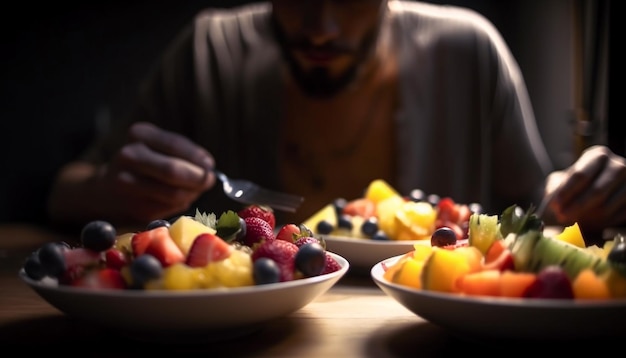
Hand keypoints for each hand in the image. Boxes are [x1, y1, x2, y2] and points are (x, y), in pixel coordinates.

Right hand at [95, 122, 215, 222]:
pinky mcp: (134, 208)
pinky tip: (176, 199)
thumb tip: (208, 169)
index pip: (175, 145)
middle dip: (198, 178)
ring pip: (174, 193)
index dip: (198, 157)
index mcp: (139, 134)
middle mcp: (129, 156)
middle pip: (173, 171)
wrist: (106, 190)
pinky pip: (170, 208)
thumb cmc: (145, 164)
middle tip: (208, 181)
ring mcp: (127, 184)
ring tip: (193, 190)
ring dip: (192, 193)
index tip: (210, 165)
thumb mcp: (159, 147)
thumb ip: (184, 153)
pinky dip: (180, 205)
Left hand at [546, 145, 625, 234]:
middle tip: (561, 217)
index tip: (555, 206)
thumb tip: (550, 207)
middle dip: (577, 207)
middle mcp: (618, 165)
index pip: (580, 175)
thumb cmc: (570, 190)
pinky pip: (618, 217)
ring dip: (587, 218)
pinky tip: (589, 225)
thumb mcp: (559, 185)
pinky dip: (601, 224)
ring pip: (608, 206)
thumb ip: (555, 192)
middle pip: (597, 191)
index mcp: (597, 156)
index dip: (566, 192)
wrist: (587, 198)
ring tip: (572, 222)